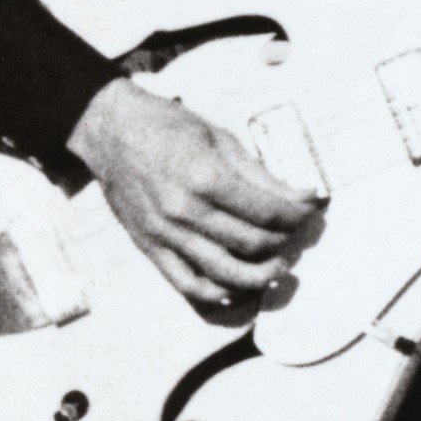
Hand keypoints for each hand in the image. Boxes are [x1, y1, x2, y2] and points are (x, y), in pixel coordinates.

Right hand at [68, 79, 317, 310]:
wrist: (110, 130)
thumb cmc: (168, 127)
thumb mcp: (222, 140)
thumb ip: (265, 176)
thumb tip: (308, 197)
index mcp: (206, 178)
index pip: (269, 213)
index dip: (298, 216)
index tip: (310, 212)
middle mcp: (184, 211)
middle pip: (253, 244)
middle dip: (284, 241)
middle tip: (294, 233)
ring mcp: (165, 234)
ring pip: (226, 273)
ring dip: (261, 275)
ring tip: (277, 264)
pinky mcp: (149, 248)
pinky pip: (188, 285)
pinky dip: (219, 293)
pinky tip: (239, 285)